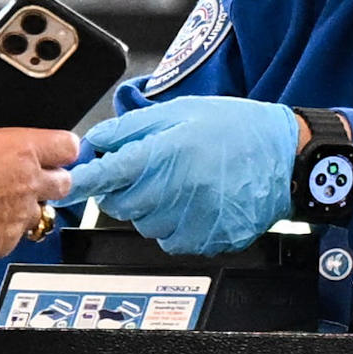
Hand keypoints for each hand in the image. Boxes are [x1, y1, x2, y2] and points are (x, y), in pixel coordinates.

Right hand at [0, 69, 76, 248]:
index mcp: (20, 149)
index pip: (68, 145)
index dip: (62, 146)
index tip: (52, 147)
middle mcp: (28, 183)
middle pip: (64, 182)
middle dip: (51, 179)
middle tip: (27, 175)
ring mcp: (20, 215)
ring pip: (42, 212)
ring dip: (27, 207)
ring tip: (2, 201)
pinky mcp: (6, 242)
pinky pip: (15, 237)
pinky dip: (4, 231)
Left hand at [55, 96, 297, 254]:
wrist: (287, 157)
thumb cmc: (236, 129)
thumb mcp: (180, 112)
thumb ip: (132, 129)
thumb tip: (97, 140)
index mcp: (163, 156)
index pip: (106, 175)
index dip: (82, 181)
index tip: (65, 186)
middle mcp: (175, 191)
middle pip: (121, 206)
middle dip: (126, 190)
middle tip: (151, 171)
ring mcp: (192, 219)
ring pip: (145, 225)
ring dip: (152, 209)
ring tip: (181, 184)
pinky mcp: (208, 239)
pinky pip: (173, 240)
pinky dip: (175, 226)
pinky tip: (196, 203)